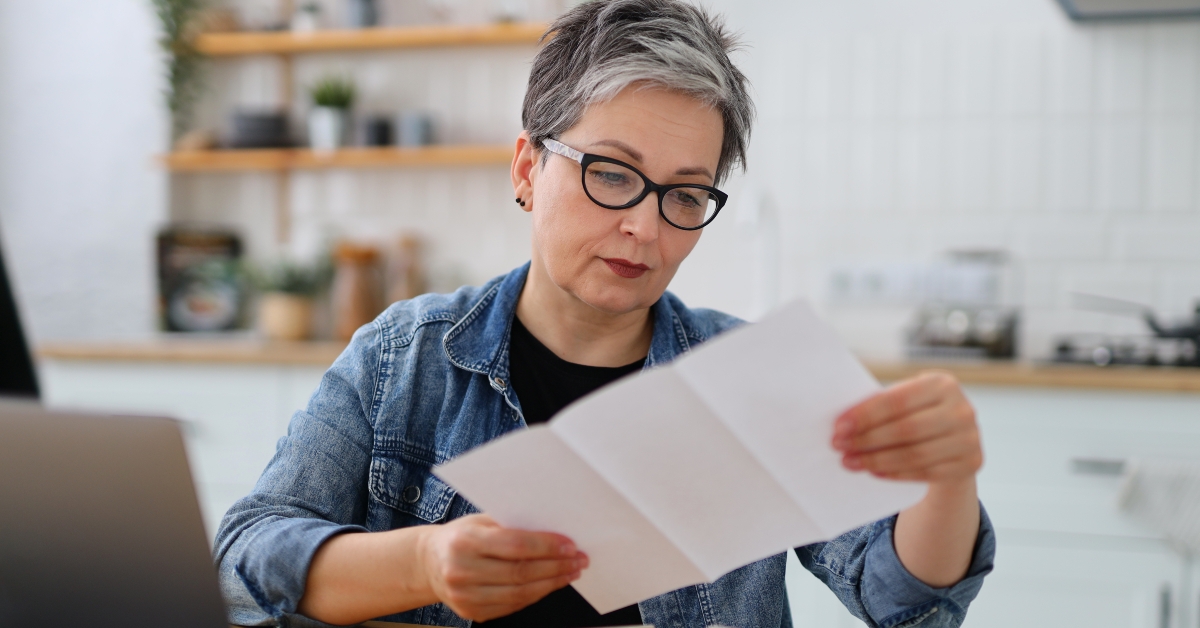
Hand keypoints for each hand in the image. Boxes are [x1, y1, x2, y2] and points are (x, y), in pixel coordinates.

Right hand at [417, 514, 586, 620]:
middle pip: (521, 572)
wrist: (430, 562)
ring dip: (551, 583)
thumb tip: (554, 530)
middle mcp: (462, 570)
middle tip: (578, 559)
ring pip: (520, 593)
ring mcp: (465, 596)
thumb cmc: (461, 536)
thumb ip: (512, 525)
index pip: (515, 545)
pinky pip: (512, 606)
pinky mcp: (471, 612)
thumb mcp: (481, 521)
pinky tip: (549, 584)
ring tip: (570, 572)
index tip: (570, 545)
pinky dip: (535, 595)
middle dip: (556, 566)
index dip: (547, 546)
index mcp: (465, 541)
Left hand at [831, 371, 982, 485]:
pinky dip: (895, 473)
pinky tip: (874, 472)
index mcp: (942, 383)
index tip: (838, 427)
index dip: (865, 415)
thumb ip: (882, 405)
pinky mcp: (971, 463)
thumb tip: (843, 424)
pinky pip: (925, 472)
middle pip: (905, 429)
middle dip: (867, 439)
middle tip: (839, 447)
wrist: (954, 440)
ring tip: (850, 462)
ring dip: (876, 460)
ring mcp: (970, 438)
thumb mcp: (907, 401)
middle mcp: (962, 409)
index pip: (897, 401)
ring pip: (914, 454)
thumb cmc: (918, 414)